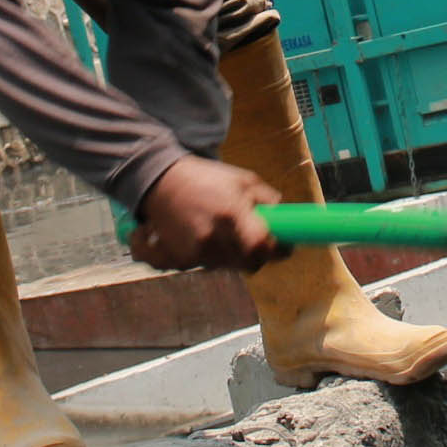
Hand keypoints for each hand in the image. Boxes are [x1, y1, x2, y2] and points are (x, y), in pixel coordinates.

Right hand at [130, 155, 281, 272]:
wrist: (160, 183)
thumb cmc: (206, 178)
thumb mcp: (243, 180)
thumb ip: (268, 199)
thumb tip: (286, 220)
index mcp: (231, 214)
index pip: (262, 247)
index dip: (278, 250)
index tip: (284, 246)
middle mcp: (213, 238)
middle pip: (250, 265)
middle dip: (258, 255)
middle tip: (257, 241)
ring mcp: (195, 252)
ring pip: (230, 268)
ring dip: (236, 256)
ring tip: (226, 233)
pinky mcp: (181, 261)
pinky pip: (210, 267)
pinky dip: (214, 257)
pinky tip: (208, 238)